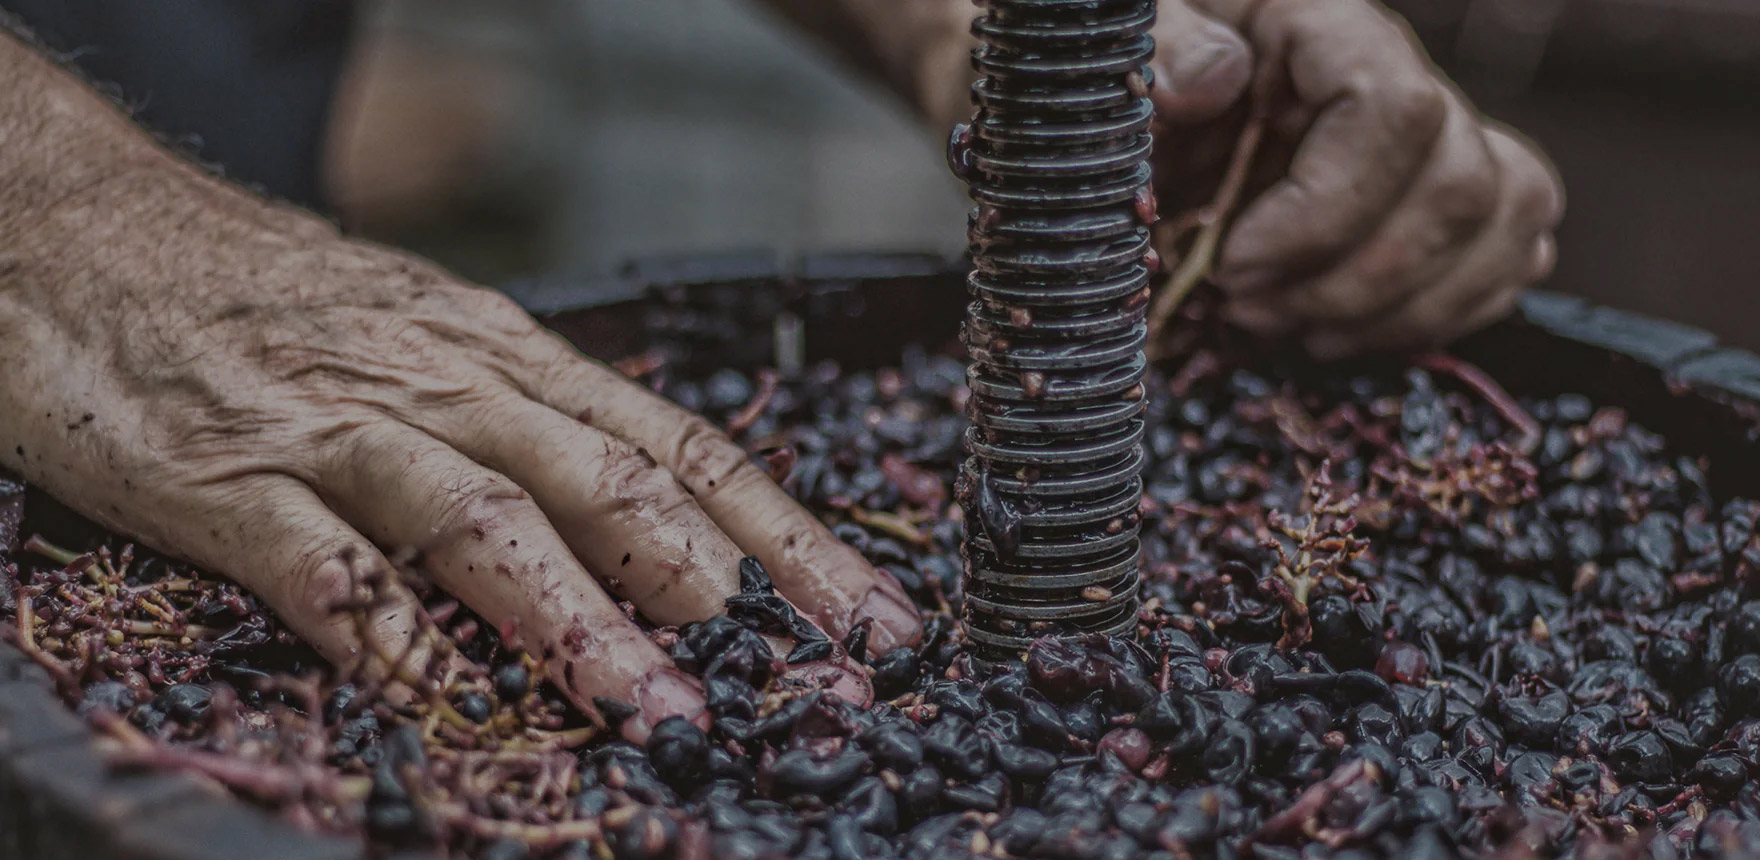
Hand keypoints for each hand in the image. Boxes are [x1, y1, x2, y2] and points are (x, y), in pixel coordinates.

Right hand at [0, 171, 919, 742]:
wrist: (82, 225)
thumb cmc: (270, 298)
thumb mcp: (426, 340)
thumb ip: (528, 427)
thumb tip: (660, 524)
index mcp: (506, 356)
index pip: (679, 445)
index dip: (785, 533)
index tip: (868, 615)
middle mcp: (446, 383)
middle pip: (610, 479)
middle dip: (713, 582)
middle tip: (795, 674)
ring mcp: (336, 426)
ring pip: (481, 518)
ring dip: (576, 615)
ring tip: (651, 702)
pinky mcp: (221, 475)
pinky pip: (316, 562)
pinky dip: (381, 632)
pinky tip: (434, 696)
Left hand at [1147, 0, 1564, 357]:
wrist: (1150, 123)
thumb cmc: (1139, 83)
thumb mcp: (1127, 47)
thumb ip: (1164, 48)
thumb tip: (1214, 76)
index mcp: (1323, 27)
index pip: (1394, 109)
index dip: (1326, 209)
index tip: (1235, 264)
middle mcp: (1400, 76)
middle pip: (1458, 185)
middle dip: (1353, 282)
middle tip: (1248, 310)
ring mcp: (1438, 138)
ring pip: (1501, 221)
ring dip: (1399, 310)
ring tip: (1292, 330)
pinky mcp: (1448, 198)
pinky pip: (1510, 252)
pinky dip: (1439, 315)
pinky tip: (1346, 333)